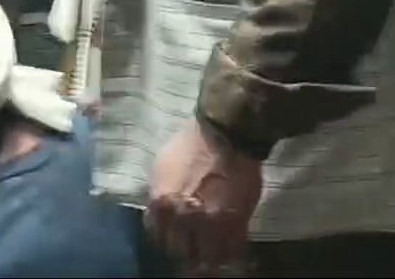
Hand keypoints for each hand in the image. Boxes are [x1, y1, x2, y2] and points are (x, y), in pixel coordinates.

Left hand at [146, 118, 262, 271]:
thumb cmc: (188, 147)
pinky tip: (227, 250)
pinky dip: (229, 254)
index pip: (157, 236)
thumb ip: (159, 196)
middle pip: (179, 251)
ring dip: (207, 258)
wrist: (224, 136)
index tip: (171, 237)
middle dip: (184, 250)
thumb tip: (157, 213)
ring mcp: (211, 224)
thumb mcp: (161, 169)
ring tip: (209, 253)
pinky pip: (232, 250)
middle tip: (191, 247)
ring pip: (207, 258)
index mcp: (161, 203)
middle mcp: (182, 218)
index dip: (165, 238)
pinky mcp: (237, 224)